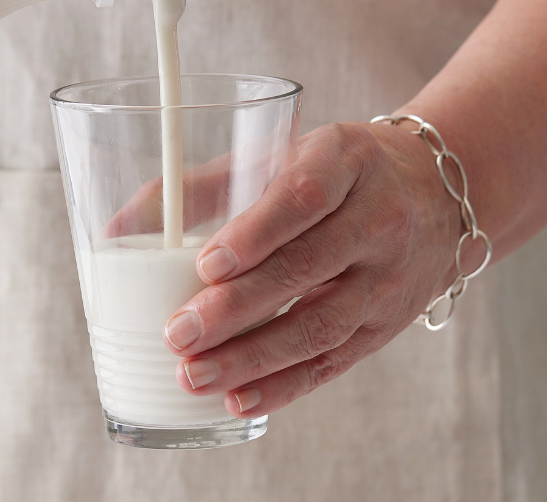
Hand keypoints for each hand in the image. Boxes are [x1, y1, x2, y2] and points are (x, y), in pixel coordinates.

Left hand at [161, 121, 471, 417]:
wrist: (434, 190)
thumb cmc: (335, 168)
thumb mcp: (281, 154)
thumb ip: (203, 185)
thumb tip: (118, 225)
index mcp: (346, 161)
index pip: (303, 198)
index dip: (255, 233)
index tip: (205, 263)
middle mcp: (377, 219)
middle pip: (307, 269)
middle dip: (237, 308)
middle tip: (178, 333)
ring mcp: (389, 277)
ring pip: (321, 325)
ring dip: (254, 357)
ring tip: (194, 374)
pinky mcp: (387, 323)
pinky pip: (336, 360)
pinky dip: (286, 384)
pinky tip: (240, 399)